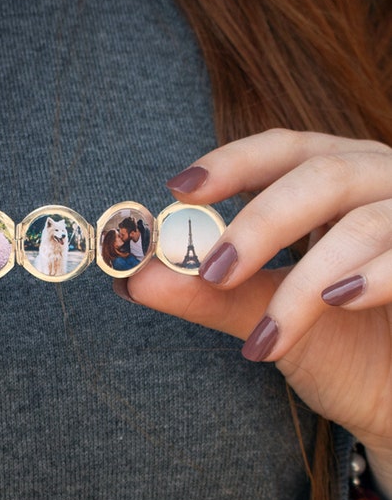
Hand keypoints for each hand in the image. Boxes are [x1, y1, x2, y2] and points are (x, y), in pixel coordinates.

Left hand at [115, 130, 391, 494]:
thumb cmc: (341, 348)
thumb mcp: (266, 317)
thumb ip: (207, 295)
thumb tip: (132, 277)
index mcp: (331, 182)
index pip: (279, 151)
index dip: (229, 163)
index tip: (178, 190)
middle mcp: (378, 184)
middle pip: (318, 174)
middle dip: (260, 223)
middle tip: (213, 271)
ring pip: (362, 220)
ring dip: (305, 280)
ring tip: (265, 332)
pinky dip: (372, 277)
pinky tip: (337, 303)